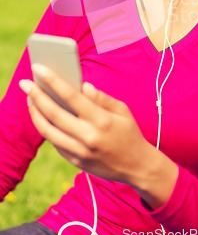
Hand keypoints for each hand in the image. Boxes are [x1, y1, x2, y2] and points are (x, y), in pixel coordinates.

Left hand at [19, 65, 155, 186]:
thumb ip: (102, 98)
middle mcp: (88, 137)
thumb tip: (82, 86)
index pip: (72, 96)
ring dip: (36, 114)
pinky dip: (47, 128)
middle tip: (25, 83)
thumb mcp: (122, 110)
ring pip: (48, 131)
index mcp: (102, 120)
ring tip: (31, 100)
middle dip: (36, 96)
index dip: (53, 81)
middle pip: (54, 114)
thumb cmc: (130, 133)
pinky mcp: (76, 162)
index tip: (39, 69)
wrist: (136, 166)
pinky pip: (55, 143)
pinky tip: (43, 117)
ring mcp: (80, 152)